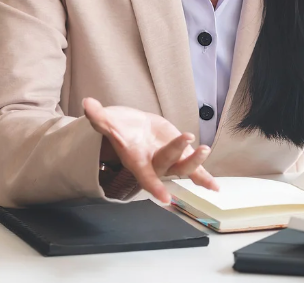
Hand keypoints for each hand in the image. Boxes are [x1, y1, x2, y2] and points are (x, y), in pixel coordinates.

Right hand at [82, 97, 217, 203]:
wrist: (133, 129)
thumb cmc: (120, 128)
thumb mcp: (109, 121)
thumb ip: (99, 117)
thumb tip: (87, 104)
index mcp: (137, 160)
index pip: (146, 176)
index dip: (154, 187)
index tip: (166, 199)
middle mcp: (154, 164)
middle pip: (168, 165)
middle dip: (178, 152)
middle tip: (186, 135)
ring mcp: (169, 162)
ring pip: (184, 168)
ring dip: (196, 163)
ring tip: (205, 149)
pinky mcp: (180, 156)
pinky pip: (195, 171)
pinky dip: (205, 178)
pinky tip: (216, 188)